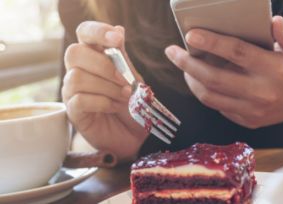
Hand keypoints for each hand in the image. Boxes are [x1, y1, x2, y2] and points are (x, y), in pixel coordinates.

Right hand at [63, 21, 147, 161]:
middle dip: (104, 66)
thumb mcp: (132, 78)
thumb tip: (118, 29)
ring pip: (77, 77)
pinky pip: (79, 100)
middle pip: (74, 53)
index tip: (117, 39)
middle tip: (126, 80)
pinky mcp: (73, 112)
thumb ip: (122, 57)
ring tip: (125, 96)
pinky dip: (103, 102)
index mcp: (94, 57)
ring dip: (107, 87)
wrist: (134, 134)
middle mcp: (78, 71)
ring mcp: (72, 91)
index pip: (84, 33)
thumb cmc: (132, 104)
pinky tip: (114, 107)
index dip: (97, 31)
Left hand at [165, 16, 282, 128]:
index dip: (211, 43)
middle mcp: (262, 93)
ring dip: (191, 80)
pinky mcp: (247, 121)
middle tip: (172, 52)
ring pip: (210, 97)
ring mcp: (252, 111)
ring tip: (183, 66)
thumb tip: (272, 22)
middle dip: (187, 64)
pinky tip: (199, 80)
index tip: (190, 36)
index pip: (237, 53)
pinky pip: (217, 106)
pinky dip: (204, 92)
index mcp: (275, 70)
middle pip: (214, 79)